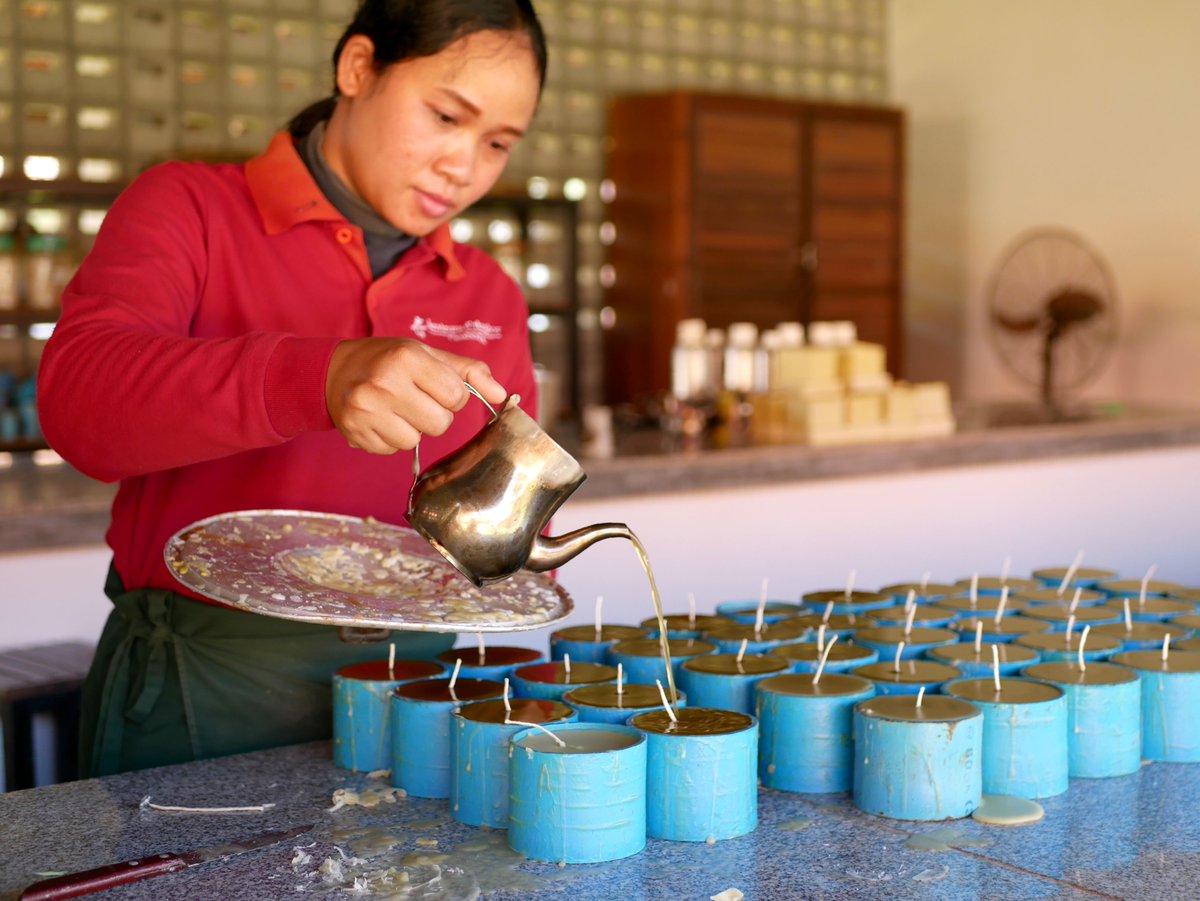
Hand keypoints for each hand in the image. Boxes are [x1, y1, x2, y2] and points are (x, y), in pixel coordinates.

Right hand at [325, 338, 505, 453]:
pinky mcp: (355, 433)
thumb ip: (469, 372)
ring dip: (412, 429)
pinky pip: (392, 451)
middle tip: (415, 399)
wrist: (332, 372)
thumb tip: (501, 395)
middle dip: (434, 415)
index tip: (435, 387)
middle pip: (439, 424)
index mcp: (406, 358)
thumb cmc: (388, 360)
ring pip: (415, 441)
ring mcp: (366, 411)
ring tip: (395, 409)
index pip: (455, 396)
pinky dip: (391, 438)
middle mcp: (384, 384)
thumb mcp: (428, 355)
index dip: (452, 396)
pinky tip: (380, 419)